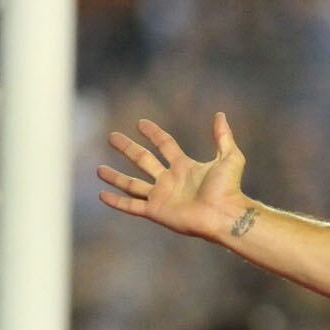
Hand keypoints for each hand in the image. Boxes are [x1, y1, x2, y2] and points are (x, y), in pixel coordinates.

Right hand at [98, 112, 250, 240]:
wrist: (224, 214)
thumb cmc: (229, 188)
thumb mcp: (230, 157)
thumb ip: (223, 137)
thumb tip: (220, 114)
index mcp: (185, 167)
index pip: (165, 145)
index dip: (154, 133)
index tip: (141, 123)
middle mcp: (170, 181)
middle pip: (143, 160)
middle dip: (128, 149)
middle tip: (112, 137)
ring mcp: (162, 197)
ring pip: (132, 184)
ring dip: (116, 177)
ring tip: (99, 170)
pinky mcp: (156, 212)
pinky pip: (131, 206)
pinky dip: (116, 201)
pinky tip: (102, 195)